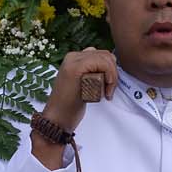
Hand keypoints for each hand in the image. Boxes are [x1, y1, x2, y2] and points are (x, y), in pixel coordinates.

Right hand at [31, 49, 116, 171]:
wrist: (58, 117)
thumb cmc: (70, 105)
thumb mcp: (83, 83)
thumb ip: (91, 72)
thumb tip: (110, 66)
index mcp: (74, 58)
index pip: (101, 54)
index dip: (110, 69)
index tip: (109, 86)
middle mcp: (73, 56)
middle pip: (105, 55)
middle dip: (113, 72)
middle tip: (110, 90)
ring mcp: (73, 61)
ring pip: (106, 58)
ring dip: (112, 76)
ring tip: (107, 92)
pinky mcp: (76, 68)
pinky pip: (103, 64)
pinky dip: (110, 77)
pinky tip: (105, 92)